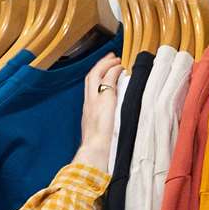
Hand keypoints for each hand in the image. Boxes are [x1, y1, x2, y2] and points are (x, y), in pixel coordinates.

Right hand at [72, 54, 123, 171]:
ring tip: (116, 59)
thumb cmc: (100, 149)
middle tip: (109, 59)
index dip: (96, 78)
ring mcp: (95, 100)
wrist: (95, 151)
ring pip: (96, 74)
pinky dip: (114, 70)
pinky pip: (109, 78)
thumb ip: (104, 128)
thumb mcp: (100, 136)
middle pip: (89, 77)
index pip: (90, 89)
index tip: (104, 72)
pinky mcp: (105, 98)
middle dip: (99, 66)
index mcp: (88, 112)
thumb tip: (112, 128)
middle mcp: (88, 103)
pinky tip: (120, 67)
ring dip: (106, 64)